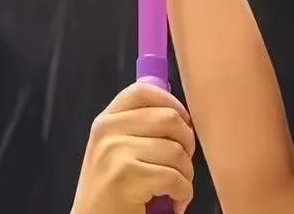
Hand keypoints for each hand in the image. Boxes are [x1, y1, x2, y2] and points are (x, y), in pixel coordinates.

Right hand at [72, 82, 195, 213]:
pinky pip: (174, 177)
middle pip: (169, 118)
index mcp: (105, 122)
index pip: (143, 91)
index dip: (171, 102)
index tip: (183, 122)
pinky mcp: (125, 178)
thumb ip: (137, 127)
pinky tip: (175, 203)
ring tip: (177, 188)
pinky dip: (183, 193)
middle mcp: (107, 132)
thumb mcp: (115, 152)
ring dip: (186, 174)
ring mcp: (115, 153)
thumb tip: (177, 111)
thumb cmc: (111, 194)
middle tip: (183, 164)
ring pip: (176, 150)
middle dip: (187, 143)